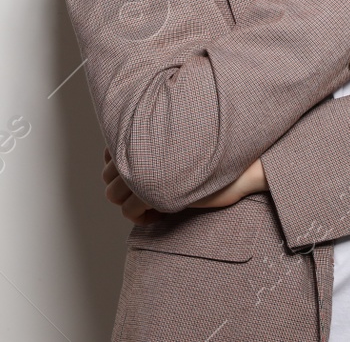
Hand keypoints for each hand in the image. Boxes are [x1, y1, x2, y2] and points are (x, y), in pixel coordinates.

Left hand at [103, 149, 266, 219]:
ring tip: (152, 206)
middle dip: (122, 188)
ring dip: (129, 204)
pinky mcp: (152, 192)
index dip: (117, 167)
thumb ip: (162, 146)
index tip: (136, 176)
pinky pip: (129, 211)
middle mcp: (139, 150)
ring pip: (113, 195)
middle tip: (145, 194)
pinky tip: (159, 216)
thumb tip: (141, 163)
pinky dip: (139, 218)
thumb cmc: (218, 151)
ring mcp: (143, 172)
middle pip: (107, 176)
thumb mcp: (185, 143)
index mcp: (145, 131)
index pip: (109, 152)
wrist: (241, 164)